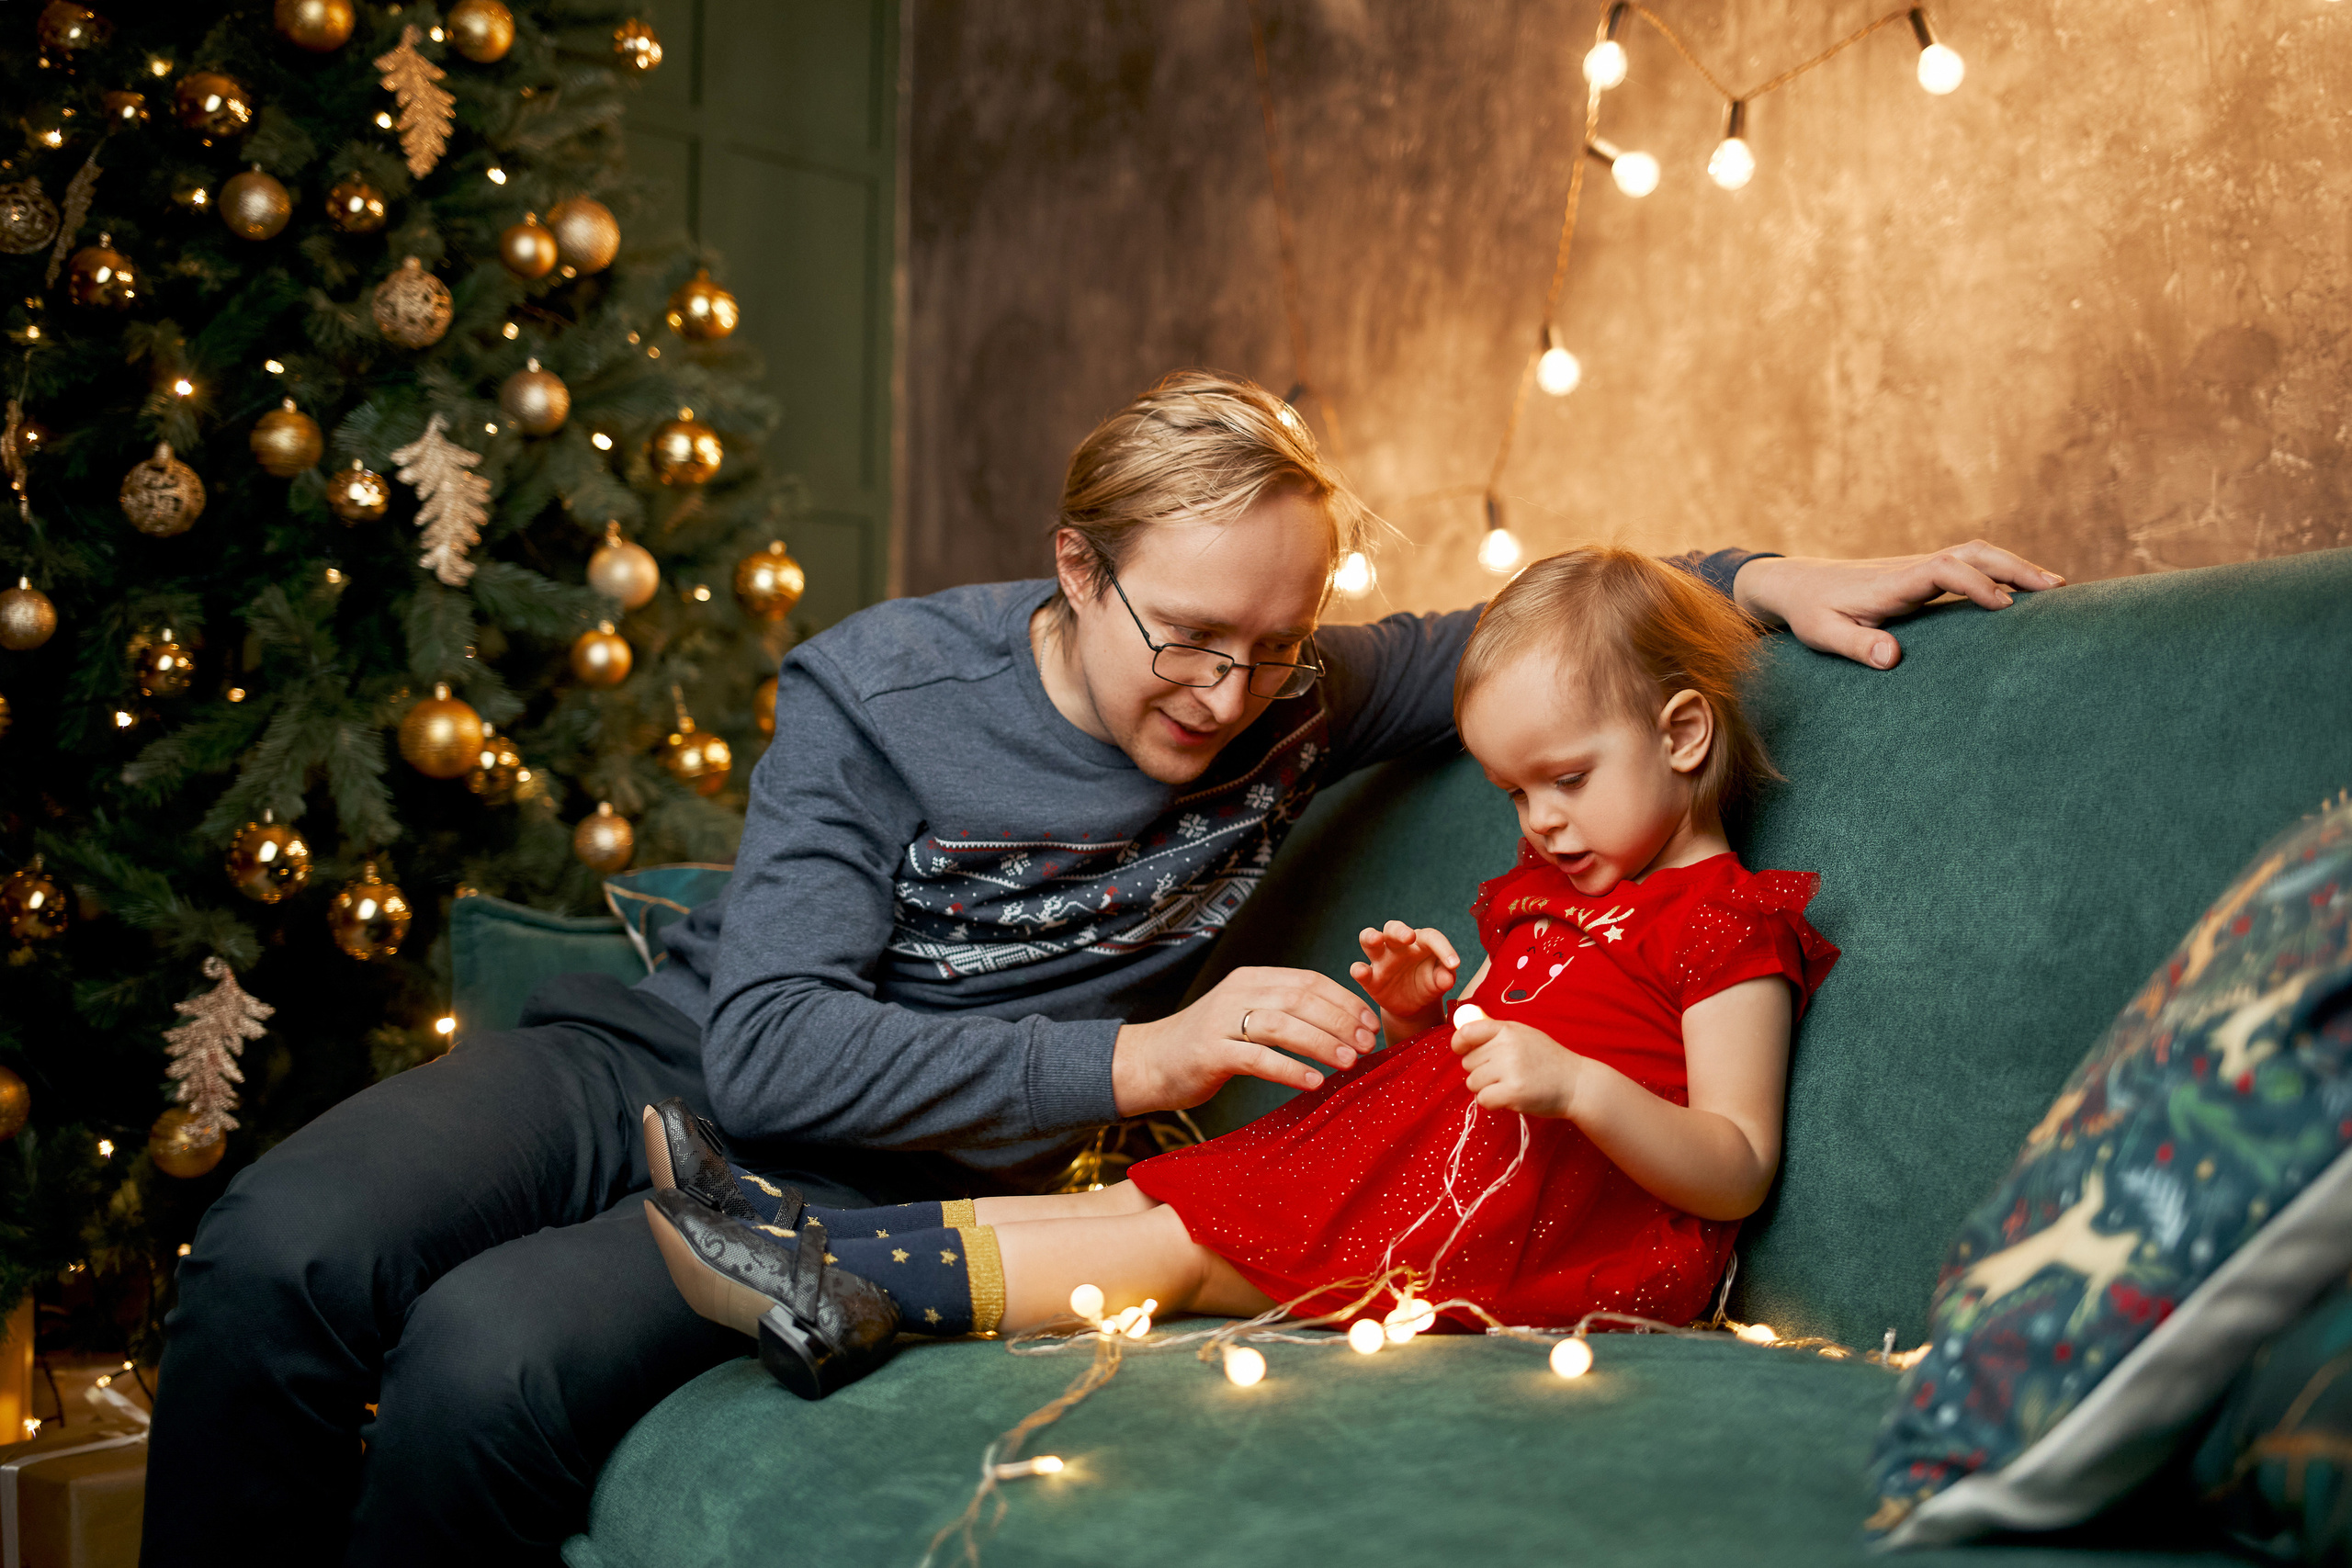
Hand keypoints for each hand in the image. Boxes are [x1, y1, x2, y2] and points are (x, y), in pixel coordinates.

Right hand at [1112, 966, 1378, 1114]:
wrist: (1150, 1062)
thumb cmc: (1209, 1043)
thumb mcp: (1246, 1014)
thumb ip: (1284, 1011)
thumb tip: (1343, 1024)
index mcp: (1251, 978)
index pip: (1308, 980)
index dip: (1344, 1000)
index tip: (1370, 1023)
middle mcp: (1237, 992)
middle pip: (1300, 999)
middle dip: (1340, 1021)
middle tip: (1367, 1044)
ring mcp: (1221, 1022)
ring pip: (1282, 1025)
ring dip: (1321, 1043)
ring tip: (1349, 1061)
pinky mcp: (1210, 1053)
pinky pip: (1257, 1058)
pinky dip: (1289, 1069)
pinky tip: (1313, 1081)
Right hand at [1350, 921, 1459, 1031]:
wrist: (1414, 1005)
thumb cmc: (1429, 984)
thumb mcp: (1440, 982)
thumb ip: (1444, 977)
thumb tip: (1447, 976)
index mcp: (1420, 942)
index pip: (1430, 937)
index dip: (1443, 947)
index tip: (1454, 964)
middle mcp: (1398, 946)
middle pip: (1393, 928)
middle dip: (1399, 930)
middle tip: (1408, 936)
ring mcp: (1381, 960)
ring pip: (1369, 940)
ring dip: (1370, 936)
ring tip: (1375, 939)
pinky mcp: (1369, 978)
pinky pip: (1358, 970)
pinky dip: (1358, 970)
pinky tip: (1362, 972)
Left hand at [1451, 1015, 1582, 1117]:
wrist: (1577, 1083)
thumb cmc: (1548, 1060)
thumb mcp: (1524, 1035)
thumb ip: (1496, 1033)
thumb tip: (1463, 1030)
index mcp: (1507, 1029)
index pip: (1467, 1032)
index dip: (1459, 1043)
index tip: (1462, 1051)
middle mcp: (1506, 1047)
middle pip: (1467, 1062)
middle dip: (1480, 1071)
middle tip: (1504, 1074)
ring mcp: (1510, 1069)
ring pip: (1473, 1083)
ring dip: (1486, 1088)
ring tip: (1509, 1085)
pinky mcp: (1513, 1092)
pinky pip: (1483, 1099)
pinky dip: (1493, 1102)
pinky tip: (1510, 1097)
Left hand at [1732, 542, 2064, 669]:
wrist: (1798, 584)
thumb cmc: (1811, 612)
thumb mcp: (1824, 635)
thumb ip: (1856, 646)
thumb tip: (1892, 659)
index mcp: (1892, 583)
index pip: (1943, 570)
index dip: (1975, 583)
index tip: (2004, 607)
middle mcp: (1911, 569)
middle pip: (1971, 553)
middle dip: (2015, 567)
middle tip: (2057, 590)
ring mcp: (1919, 568)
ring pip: (1975, 555)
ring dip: (2015, 566)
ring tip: (2057, 588)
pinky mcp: (1922, 574)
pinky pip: (1968, 566)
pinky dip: (2000, 572)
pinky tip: (2024, 592)